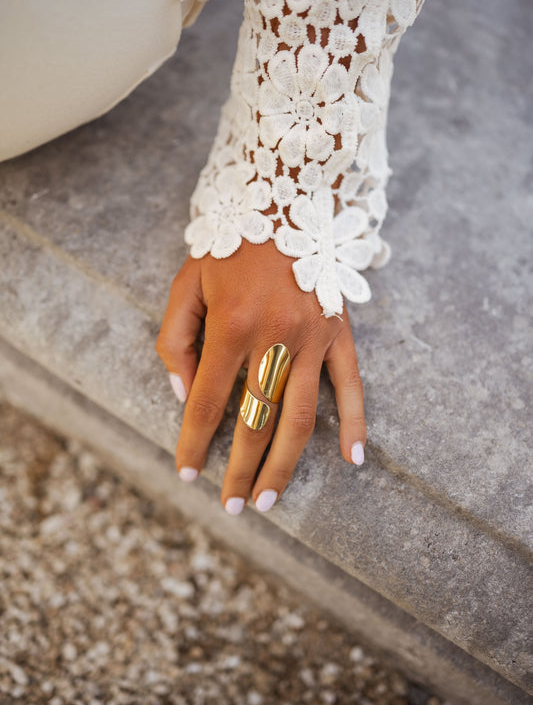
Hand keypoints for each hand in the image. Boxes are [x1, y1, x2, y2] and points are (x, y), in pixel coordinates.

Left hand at [156, 239, 365, 514]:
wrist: (286, 198)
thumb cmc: (230, 245)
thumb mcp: (187, 283)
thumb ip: (176, 339)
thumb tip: (181, 393)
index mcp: (231, 327)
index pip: (205, 404)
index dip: (193, 443)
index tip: (187, 473)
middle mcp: (275, 340)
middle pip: (255, 423)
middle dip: (240, 471)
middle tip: (232, 506)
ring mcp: (313, 339)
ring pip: (300, 418)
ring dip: (284, 464)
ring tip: (270, 499)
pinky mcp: (339, 334)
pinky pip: (352, 386)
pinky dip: (356, 424)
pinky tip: (353, 459)